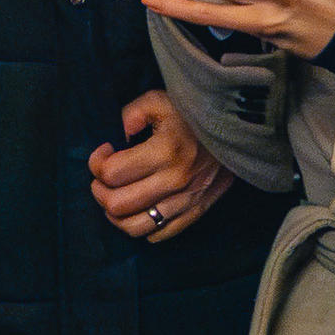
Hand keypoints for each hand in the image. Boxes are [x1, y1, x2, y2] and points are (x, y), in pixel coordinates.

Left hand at [90, 91, 233, 244]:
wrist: (238, 129)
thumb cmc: (194, 114)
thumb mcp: (160, 100)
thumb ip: (132, 114)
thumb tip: (118, 136)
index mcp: (165, 152)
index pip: (112, 173)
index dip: (97, 163)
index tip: (103, 151)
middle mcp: (174, 182)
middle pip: (118, 205)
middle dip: (99, 191)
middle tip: (102, 177)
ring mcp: (186, 201)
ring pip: (136, 227)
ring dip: (115, 215)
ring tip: (115, 196)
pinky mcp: (196, 211)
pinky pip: (160, 234)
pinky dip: (141, 227)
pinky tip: (139, 209)